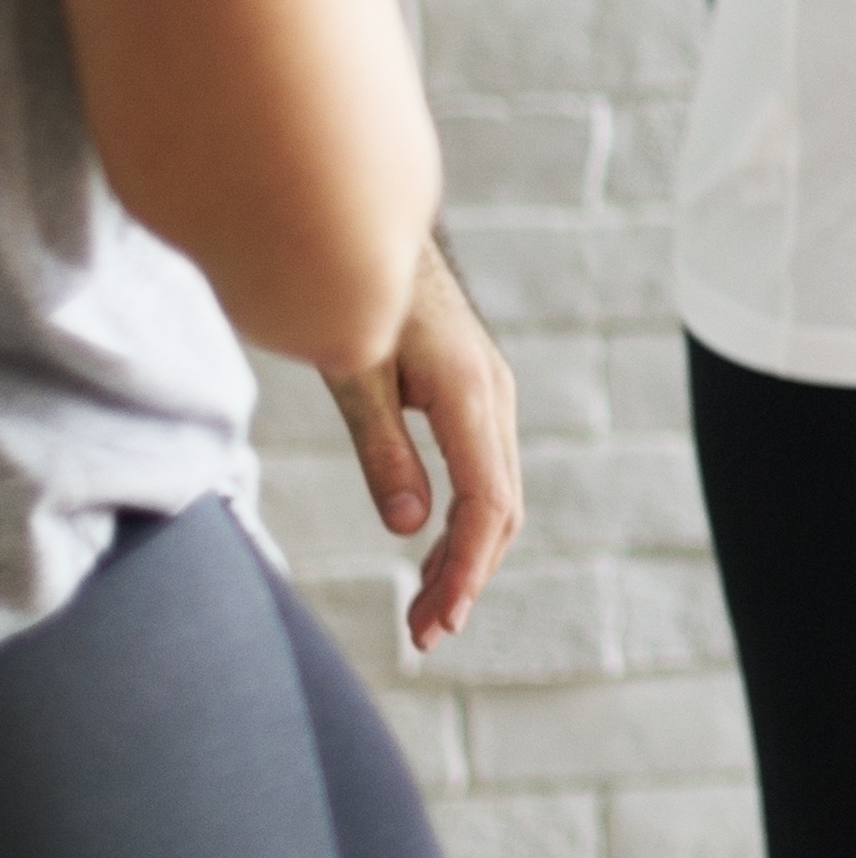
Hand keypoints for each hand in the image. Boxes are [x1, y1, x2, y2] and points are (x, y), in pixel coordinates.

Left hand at [335, 237, 525, 651]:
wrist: (362, 223)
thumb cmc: (355, 290)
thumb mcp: (353, 370)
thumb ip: (383, 448)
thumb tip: (409, 528)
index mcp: (471, 394)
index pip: (487, 502)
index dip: (465, 567)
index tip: (435, 620)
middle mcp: (493, 398)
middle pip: (501, 509)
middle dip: (466, 575)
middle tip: (424, 634)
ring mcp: (489, 397)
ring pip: (496, 494)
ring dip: (465, 555)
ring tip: (426, 607)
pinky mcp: (472, 398)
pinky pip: (483, 473)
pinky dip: (463, 521)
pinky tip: (434, 548)